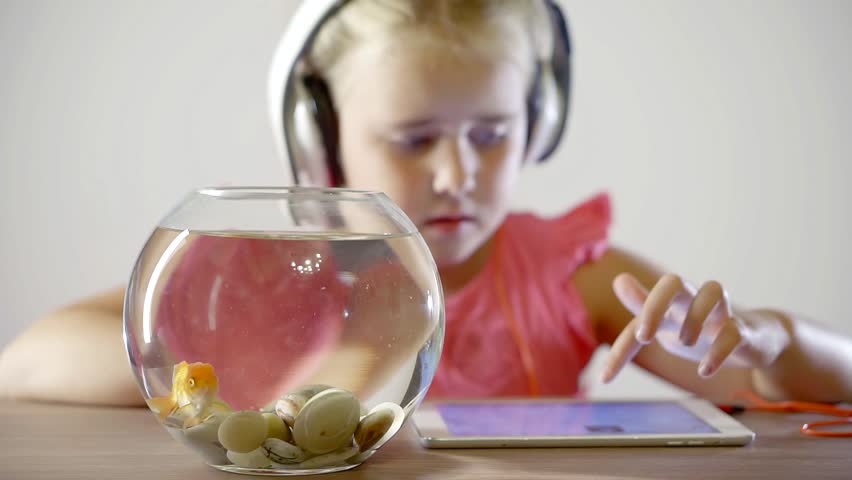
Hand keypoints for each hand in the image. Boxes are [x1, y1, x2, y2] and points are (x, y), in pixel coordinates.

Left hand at [601, 273, 790, 382]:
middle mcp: (693, 301)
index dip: (620, 346)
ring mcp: (721, 312)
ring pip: (713, 290)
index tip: (606, 379)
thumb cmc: (700, 329)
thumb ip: (641, 309)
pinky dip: (718, 349)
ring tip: (686, 343)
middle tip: (646, 337)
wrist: (752, 338)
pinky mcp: (744, 329)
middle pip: (673, 282)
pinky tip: (705, 369)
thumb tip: (618, 279)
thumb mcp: (667, 324)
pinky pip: (734, 329)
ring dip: (695, 318)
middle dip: (654, 306)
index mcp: (670, 303)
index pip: (637, 314)